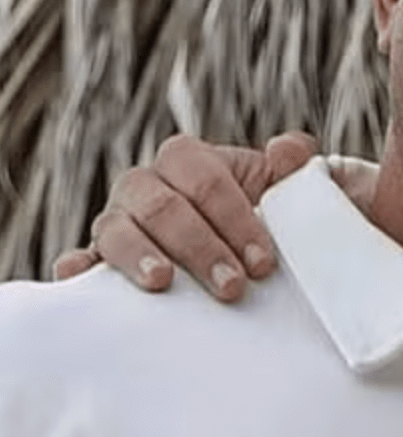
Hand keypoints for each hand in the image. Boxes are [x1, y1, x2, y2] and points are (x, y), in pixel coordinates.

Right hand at [51, 132, 319, 299]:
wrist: (234, 254)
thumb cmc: (258, 217)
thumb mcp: (279, 190)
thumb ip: (291, 167)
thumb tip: (288, 149)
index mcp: (187, 159)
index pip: (206, 181)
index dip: (236, 219)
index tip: (263, 263)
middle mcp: (145, 185)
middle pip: (163, 208)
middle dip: (200, 248)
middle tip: (232, 287)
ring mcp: (117, 220)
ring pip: (118, 230)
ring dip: (141, 256)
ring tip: (162, 282)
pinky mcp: (100, 258)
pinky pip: (82, 259)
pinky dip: (77, 267)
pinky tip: (78, 276)